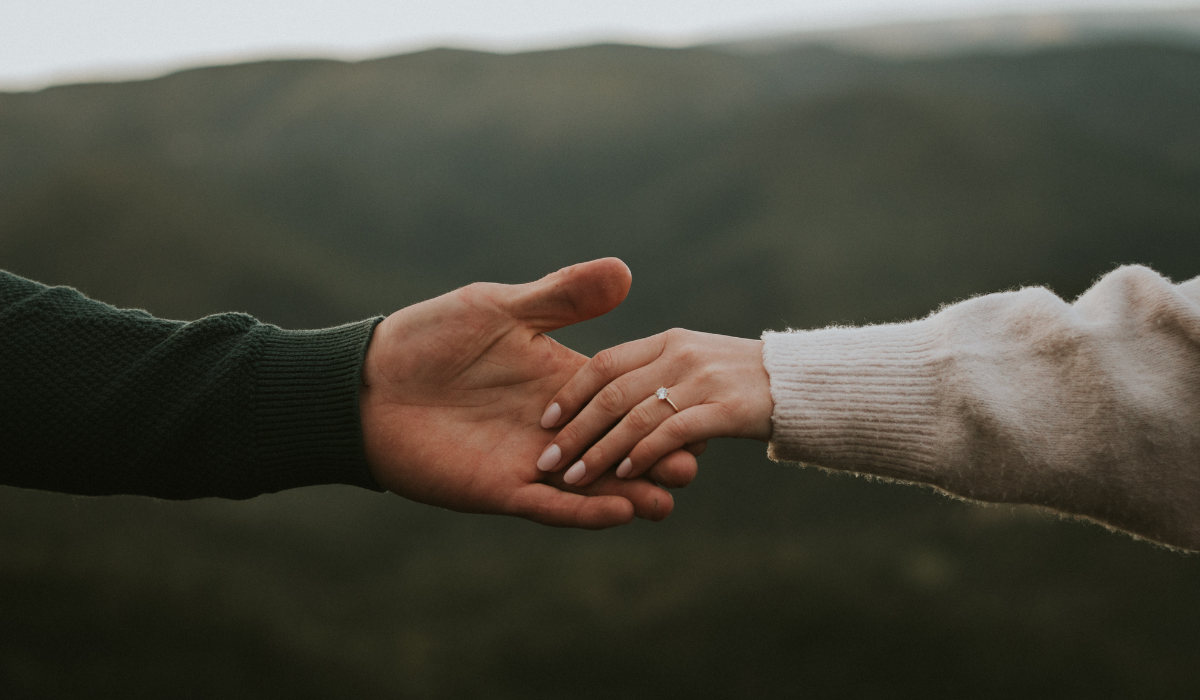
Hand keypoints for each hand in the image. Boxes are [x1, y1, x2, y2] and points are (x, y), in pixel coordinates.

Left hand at [358, 259, 698, 528]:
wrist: (368, 381)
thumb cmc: (429, 338)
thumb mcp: (500, 309)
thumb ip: (562, 298)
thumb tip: (625, 270)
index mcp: (558, 382)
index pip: (618, 400)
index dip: (654, 408)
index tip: (696, 411)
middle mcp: (551, 428)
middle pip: (614, 449)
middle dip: (653, 460)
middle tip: (694, 465)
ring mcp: (527, 462)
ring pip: (590, 486)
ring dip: (629, 493)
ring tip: (667, 499)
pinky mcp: (499, 489)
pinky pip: (549, 507)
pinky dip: (583, 512)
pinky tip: (619, 511)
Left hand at [536, 329, 773, 487]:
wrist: (808, 381)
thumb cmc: (744, 379)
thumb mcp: (696, 360)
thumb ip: (655, 374)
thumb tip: (609, 403)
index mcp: (667, 342)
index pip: (605, 364)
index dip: (572, 393)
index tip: (545, 421)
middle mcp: (680, 355)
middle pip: (613, 393)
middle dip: (575, 430)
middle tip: (547, 460)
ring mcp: (704, 380)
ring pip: (636, 417)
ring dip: (600, 451)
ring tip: (573, 478)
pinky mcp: (727, 408)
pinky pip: (673, 432)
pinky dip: (644, 454)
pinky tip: (624, 475)